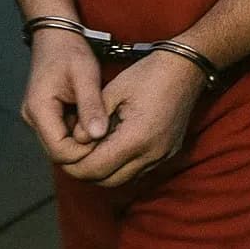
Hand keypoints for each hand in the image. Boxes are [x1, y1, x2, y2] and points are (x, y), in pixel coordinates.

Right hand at [20, 28, 108, 164]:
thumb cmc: (70, 51)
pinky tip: (92, 119)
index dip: (84, 151)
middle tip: (107, 132)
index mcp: (39, 109)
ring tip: (101, 123)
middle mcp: (32, 118)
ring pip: (61, 147)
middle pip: (59, 153)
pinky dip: (78, 133)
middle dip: (84, 148)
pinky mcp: (44, 116)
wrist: (56, 36)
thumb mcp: (86, 74)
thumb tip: (98, 135)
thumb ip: (91, 105)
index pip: (60, 151)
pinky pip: (61, 135)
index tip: (105, 136)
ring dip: (82, 142)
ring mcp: (36, 119)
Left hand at [61, 51, 208, 187]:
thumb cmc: (147, 74)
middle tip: (72, 153)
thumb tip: (76, 141)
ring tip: (90, 149)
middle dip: (86, 171)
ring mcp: (162, 156)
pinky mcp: (167, 153)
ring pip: (124, 179)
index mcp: (136, 138)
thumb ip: (91, 119)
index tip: (63, 152)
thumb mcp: (113, 91)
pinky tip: (112, 145)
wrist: (185, 68)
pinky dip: (121, 164)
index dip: (74, 165)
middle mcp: (151, 154)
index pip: (96, 168)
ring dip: (104, 169)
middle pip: (108, 181)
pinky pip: (138, 170)